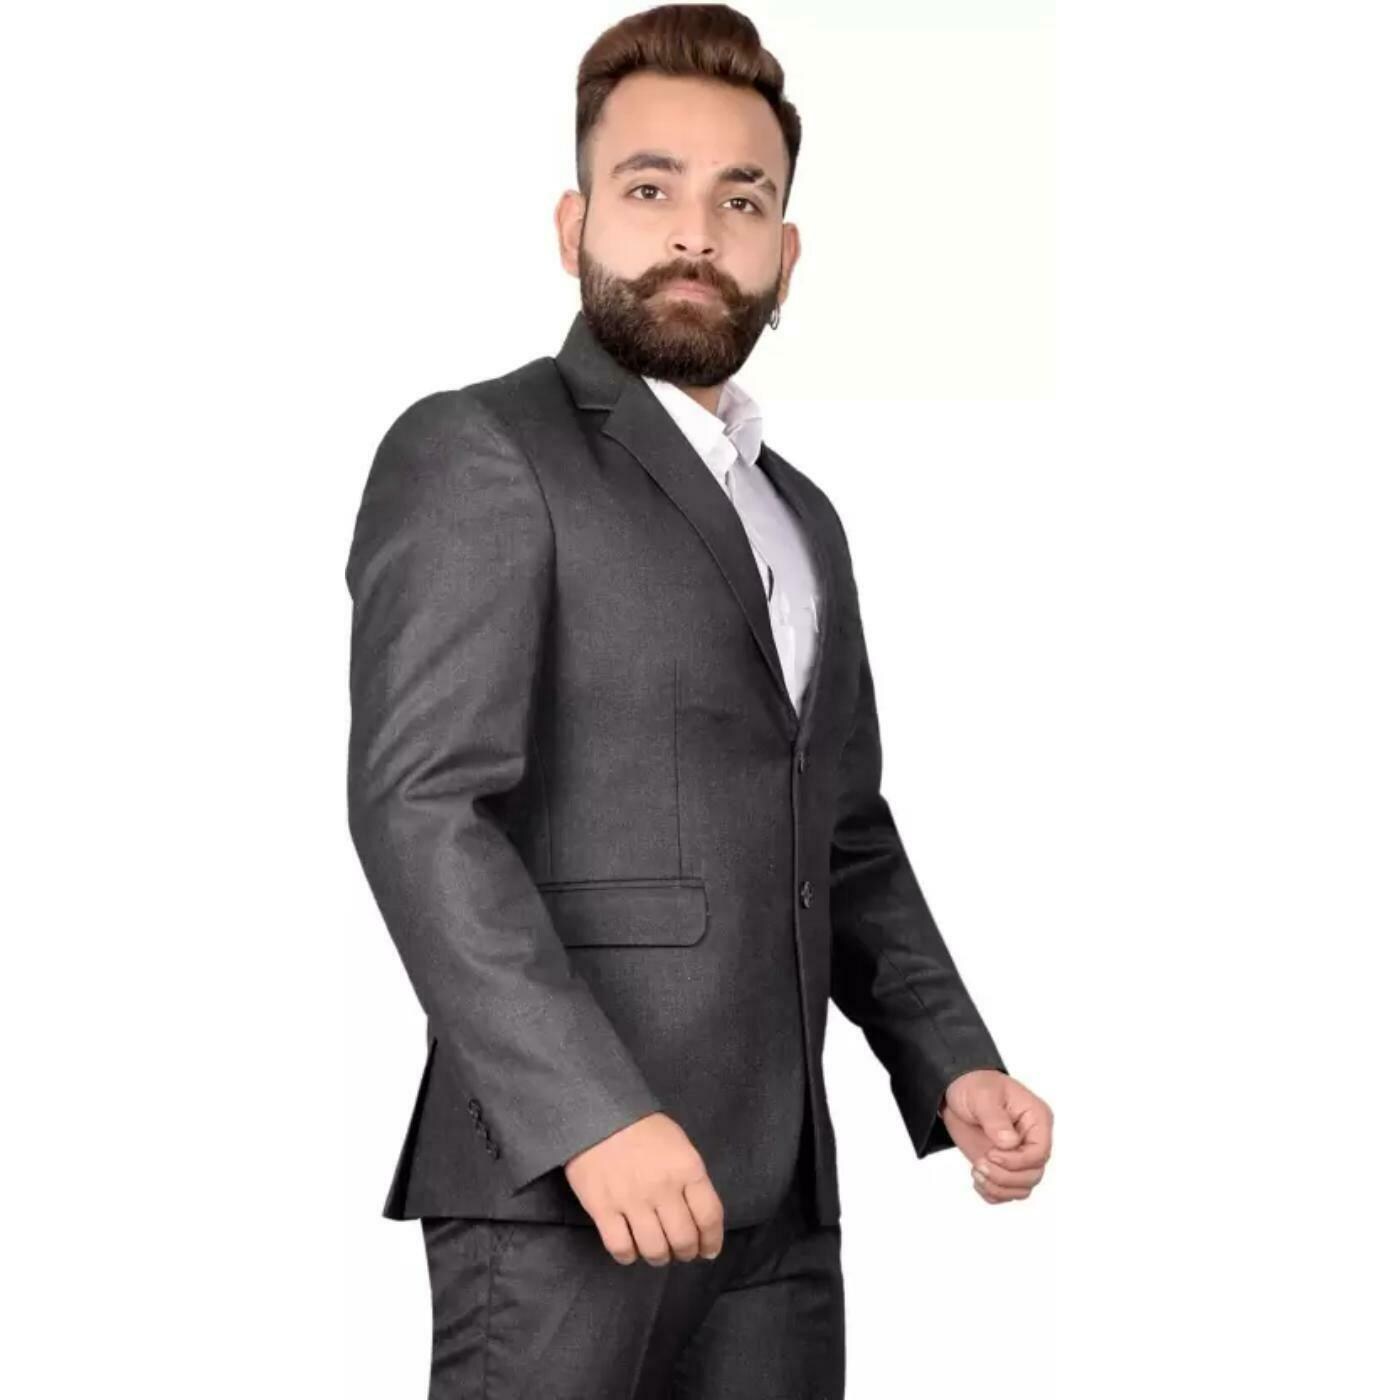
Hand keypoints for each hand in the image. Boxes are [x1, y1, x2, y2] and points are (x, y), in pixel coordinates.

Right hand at [563, 1111, 725, 1265]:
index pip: (710, 1217)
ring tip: (657, 1250)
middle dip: (686, 1252)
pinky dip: (628, 1256)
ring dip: (659, 1257)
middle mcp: (662, 1187)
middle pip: (683, 1240)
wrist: (599, 1111)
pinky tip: (630, 1248)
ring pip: (654, 1250)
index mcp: (687, 1168)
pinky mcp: (602, 1208)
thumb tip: (699, 1219)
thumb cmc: (644, 1128)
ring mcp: (631, 1200)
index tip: (708, 1250)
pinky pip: (621, 1248)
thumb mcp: (679, 1145)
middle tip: (681, 1251)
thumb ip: (691, 1179)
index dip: (712, 1241)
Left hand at [939, 1070, 1052, 1204]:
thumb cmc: (974, 1085)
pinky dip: (993, 1193)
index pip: (1041, 1152)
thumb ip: (996, 1119)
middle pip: (1033, 1175)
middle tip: (980, 1164)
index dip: (1018, 1161)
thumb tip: (1010, 1143)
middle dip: (1005, 1176)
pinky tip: (978, 1180)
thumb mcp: (983, 1095)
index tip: (992, 1154)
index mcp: (1036, 1119)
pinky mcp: (1004, 1166)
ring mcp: (1018, 1155)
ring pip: (1022, 1188)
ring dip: (998, 1187)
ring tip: (977, 1171)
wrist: (956, 1091)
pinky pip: (1007, 1192)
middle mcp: (1031, 1140)